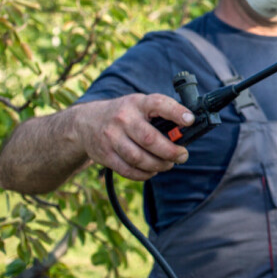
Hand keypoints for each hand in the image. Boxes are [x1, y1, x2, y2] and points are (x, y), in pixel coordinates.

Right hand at [76, 94, 193, 179]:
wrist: (86, 122)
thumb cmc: (124, 114)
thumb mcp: (140, 105)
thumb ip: (160, 115)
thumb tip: (185, 131)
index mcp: (137, 103)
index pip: (158, 104)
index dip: (176, 112)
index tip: (190, 120)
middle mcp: (123, 119)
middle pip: (150, 139)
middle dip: (171, 151)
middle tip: (182, 155)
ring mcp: (111, 138)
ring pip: (139, 158)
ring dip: (159, 165)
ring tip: (168, 164)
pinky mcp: (105, 155)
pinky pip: (128, 170)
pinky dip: (144, 174)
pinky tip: (153, 170)